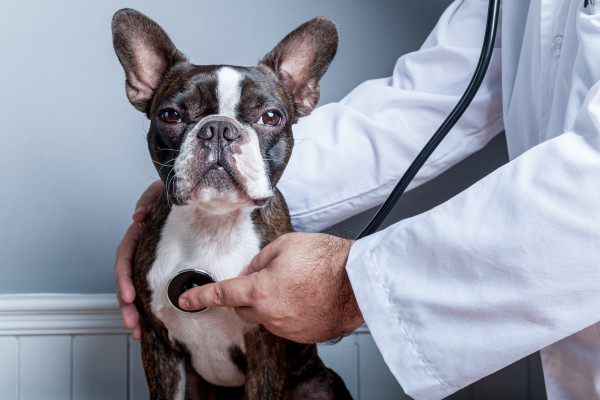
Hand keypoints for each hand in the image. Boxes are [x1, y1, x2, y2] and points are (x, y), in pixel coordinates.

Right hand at [115, 181, 163, 339]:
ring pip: (135, 290)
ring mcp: (150, 262)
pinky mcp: (163, 270)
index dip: (124, 278)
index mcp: (138, 234)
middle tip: (132, 323)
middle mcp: (141, 250)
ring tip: (137, 331)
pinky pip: (152, 290)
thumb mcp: (162, 192)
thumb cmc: (178, 196)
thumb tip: (138, 217)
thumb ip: (148, 199)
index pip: (125, 257)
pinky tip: (149, 324)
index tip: (130, 296)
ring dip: (133, 312)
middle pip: (126, 280)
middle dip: (126, 304)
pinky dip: (148, 308)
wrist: (200, 197)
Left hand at [179, 232, 364, 342]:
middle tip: (270, 277)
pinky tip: (305, 298)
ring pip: (266, 316)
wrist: (358, 281)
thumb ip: (259, 260)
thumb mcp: (285, 245)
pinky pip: (285, 324)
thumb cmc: (327, 260)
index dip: (200, 297)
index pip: (222, 294)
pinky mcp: (303, 336)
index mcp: (261, 290)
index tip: (185, 300)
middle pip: (244, 308)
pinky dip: (289, 313)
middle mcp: (271, 314)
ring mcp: (287, 329)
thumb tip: (250, 272)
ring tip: (296, 285)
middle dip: (249, 294)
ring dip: (271, 303)